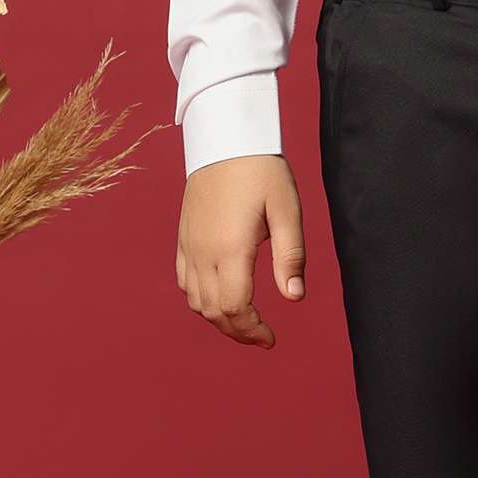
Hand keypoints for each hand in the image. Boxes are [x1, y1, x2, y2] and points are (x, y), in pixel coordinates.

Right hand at [175, 153, 306, 347]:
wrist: (225, 139)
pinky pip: (184, 282)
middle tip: (262, 337)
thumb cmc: (261, 171)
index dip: (252, 331)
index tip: (271, 338)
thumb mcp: (287, 210)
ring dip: (219, 319)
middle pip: (213, 312)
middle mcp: (203, 252)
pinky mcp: (183, 238)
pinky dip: (200, 300)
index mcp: (230, 249)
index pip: (235, 308)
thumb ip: (291, 256)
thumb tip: (295, 297)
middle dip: (238, 332)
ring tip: (244, 322)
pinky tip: (220, 298)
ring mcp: (189, 246)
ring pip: (195, 301)